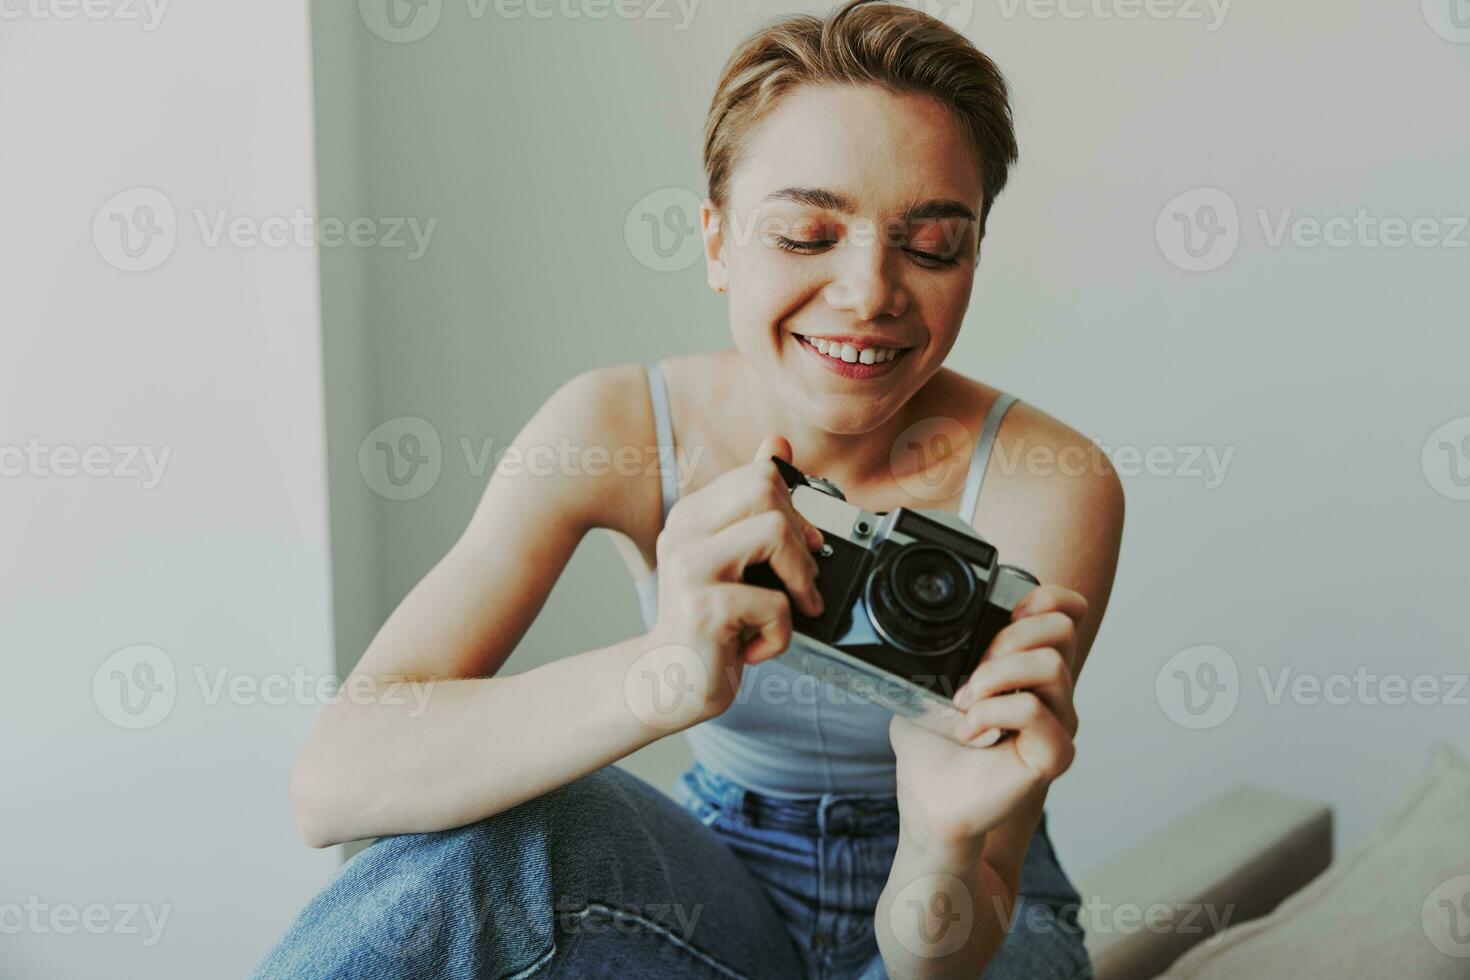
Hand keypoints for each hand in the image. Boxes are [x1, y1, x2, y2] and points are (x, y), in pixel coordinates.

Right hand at [643, 435, 825, 725]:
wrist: (669, 682)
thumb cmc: (710, 623)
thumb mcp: (736, 556)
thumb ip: (753, 503)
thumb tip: (778, 444)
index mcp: (692, 515)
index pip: (760, 475)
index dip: (796, 512)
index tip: (802, 549)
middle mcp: (683, 532)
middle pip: (766, 490)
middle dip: (801, 538)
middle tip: (800, 581)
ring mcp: (688, 568)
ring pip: (773, 532)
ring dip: (800, 581)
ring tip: (789, 609)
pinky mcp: (703, 608)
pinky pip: (775, 602)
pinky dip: (781, 633)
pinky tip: (757, 647)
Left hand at [888, 584, 1086, 849]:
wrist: (928, 800)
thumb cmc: (932, 745)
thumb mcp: (927, 680)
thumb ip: (941, 646)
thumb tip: (932, 619)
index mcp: (1030, 665)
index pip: (1068, 611)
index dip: (1042, 599)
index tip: (999, 619)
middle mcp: (1054, 691)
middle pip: (1061, 628)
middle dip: (1007, 638)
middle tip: (971, 673)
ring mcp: (1059, 722)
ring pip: (1050, 665)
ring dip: (995, 675)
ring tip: (964, 702)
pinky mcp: (1055, 755)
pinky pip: (1034, 712)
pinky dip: (993, 712)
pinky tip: (969, 730)